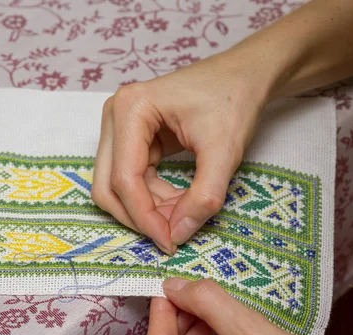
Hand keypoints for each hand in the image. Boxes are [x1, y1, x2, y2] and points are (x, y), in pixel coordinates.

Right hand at [91, 51, 270, 253]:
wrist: (244, 75)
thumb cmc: (234, 100)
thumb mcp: (224, 151)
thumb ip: (203, 197)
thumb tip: (177, 235)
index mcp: (131, 109)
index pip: (124, 179)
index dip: (145, 217)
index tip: (171, 242)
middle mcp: (115, 116)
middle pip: (107, 185)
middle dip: (138, 216)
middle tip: (171, 235)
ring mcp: (119, 127)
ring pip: (116, 186)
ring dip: (146, 209)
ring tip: (182, 215)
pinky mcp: (130, 138)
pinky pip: (131, 179)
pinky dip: (152, 197)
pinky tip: (178, 202)